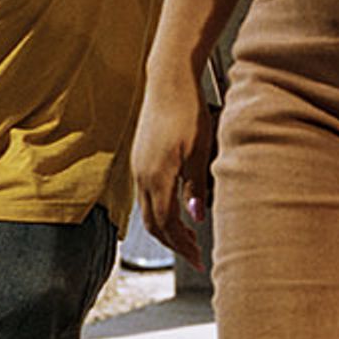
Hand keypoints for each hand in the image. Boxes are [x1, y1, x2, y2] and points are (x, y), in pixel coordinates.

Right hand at [130, 72, 217, 269]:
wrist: (168, 79)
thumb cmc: (187, 109)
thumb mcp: (199, 150)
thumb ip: (195, 185)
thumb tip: (196, 218)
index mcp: (156, 176)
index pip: (165, 224)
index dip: (181, 245)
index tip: (197, 259)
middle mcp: (141, 174)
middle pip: (152, 223)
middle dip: (173, 243)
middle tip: (195, 256)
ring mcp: (138, 166)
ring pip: (148, 210)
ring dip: (166, 228)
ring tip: (189, 238)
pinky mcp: (140, 157)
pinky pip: (146, 195)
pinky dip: (161, 210)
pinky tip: (177, 209)